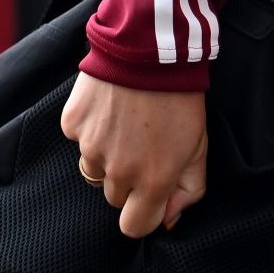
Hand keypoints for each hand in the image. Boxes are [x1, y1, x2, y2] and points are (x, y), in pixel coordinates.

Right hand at [60, 71, 207, 238]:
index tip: (154, 190)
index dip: (146, 211)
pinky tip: (112, 106)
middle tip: (145, 143)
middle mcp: (117, 171)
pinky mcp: (73, 125)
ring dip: (108, 155)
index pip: (135, 226)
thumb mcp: (200, 142)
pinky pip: (80, 140)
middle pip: (115, 196)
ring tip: (129, 122)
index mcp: (152, 180)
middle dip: (129, 178)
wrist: (153, 47)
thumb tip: (170, 218)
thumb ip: (189, 187)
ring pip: (95, 169)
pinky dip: (93, 129)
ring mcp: (90, 148)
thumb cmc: (181, 95)